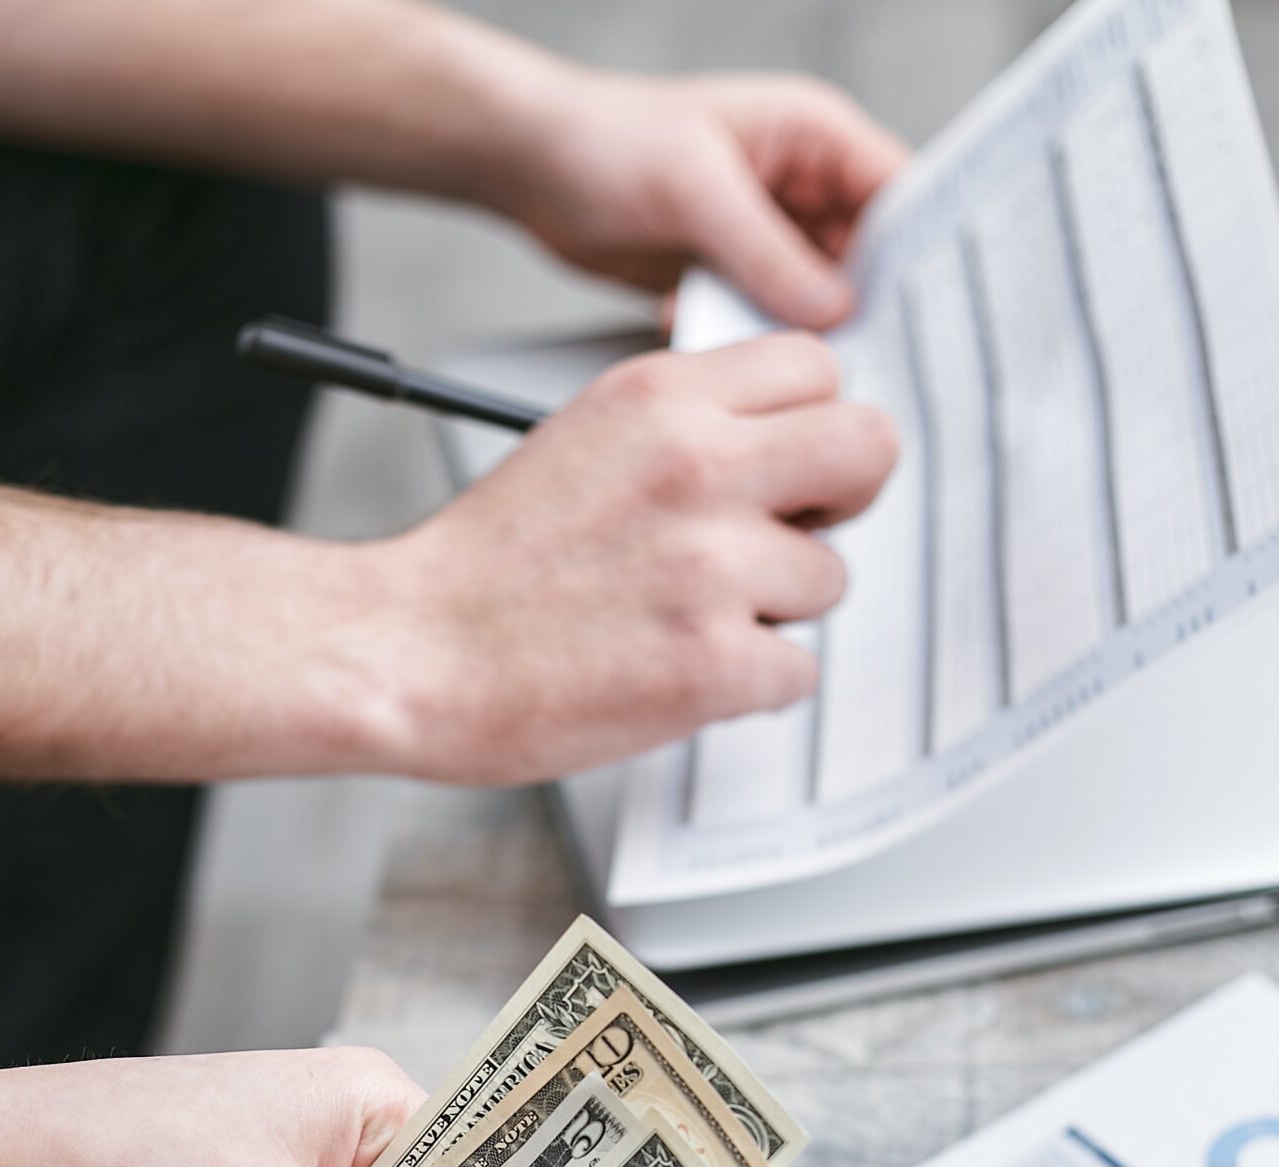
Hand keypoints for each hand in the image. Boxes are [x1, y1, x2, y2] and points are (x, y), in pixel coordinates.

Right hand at [374, 333, 897, 783]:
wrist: (410, 651)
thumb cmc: (489, 566)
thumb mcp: (587, 437)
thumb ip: (686, 426)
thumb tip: (780, 449)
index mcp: (664, 397)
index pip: (818, 367)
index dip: (813, 425)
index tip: (788, 469)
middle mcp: (698, 466)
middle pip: (867, 448)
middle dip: (843, 500)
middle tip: (794, 536)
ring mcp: (712, 566)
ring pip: (832, 578)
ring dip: (779, 611)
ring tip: (693, 620)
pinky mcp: (713, 663)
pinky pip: (800, 672)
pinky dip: (754, 687)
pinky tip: (686, 675)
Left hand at [495, 68, 905, 329]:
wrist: (532, 167)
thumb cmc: (604, 140)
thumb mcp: (694, 190)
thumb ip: (767, 251)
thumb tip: (834, 308)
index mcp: (813, 135)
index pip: (899, 194)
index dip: (921, 252)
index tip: (928, 315)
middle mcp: (800, 184)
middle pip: (867, 259)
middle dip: (867, 310)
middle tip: (868, 366)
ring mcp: (767, 234)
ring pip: (817, 300)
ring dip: (806, 337)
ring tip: (804, 377)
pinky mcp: (732, 274)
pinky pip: (767, 321)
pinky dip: (758, 347)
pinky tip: (744, 369)